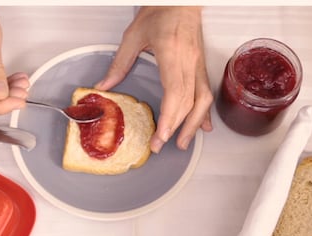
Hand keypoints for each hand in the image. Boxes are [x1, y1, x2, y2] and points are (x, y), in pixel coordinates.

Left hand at [95, 6, 212, 152]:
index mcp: (172, 54)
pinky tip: (203, 125)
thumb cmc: (161, 10)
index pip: (175, 93)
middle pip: (187, 102)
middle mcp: (189, 62)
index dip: (169, 118)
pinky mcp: (201, 66)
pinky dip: (205, 112)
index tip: (160, 135)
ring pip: (201, 101)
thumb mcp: (133, 35)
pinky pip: (206, 92)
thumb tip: (105, 86)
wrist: (180, 0)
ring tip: (183, 142)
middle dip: (176, 128)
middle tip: (161, 145)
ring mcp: (198, 65)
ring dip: (193, 125)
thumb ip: (119, 63)